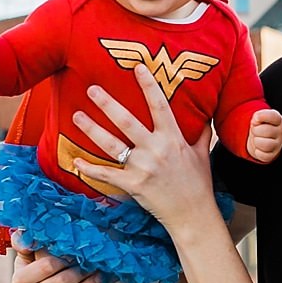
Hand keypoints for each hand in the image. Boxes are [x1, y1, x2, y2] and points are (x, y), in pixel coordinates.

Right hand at [11, 246, 99, 282]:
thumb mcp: (30, 256)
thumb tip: (23, 232)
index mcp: (19, 279)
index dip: (66, 258)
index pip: (47, 266)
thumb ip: (28, 243)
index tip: (81, 251)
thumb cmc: (39, 270)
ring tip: (100, 278)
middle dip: (80, 273)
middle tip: (97, 264)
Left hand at [69, 76, 220, 239]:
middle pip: (127, 121)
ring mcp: (143, 167)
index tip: (138, 67)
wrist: (193, 215)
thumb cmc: (198, 184)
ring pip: (112, 144)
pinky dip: (89, 169)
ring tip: (77, 116)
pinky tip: (76, 161)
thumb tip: (206, 115)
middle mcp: (156, 149)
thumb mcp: (203, 154)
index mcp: (173, 138)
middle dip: (107, 103)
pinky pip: (107, 175)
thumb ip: (201, 133)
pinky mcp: (133, 185)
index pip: (159, 105)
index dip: (148, 85)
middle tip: (91, 88)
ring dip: (92, 129)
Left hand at [245, 109, 281, 163]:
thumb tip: (256, 120)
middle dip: (256, 130)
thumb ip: (257, 116)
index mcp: (278, 120)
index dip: (262, 116)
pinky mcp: (272, 155)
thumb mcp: (259, 118)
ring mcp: (278, 144)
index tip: (256, 118)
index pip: (273, 116)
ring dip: (256, 141)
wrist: (260, 139)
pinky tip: (258, 147)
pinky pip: (263, 155)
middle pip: (267, 131)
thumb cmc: (260, 126)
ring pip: (266, 145)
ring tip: (256, 139)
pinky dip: (257, 152)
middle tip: (255, 130)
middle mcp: (280, 132)